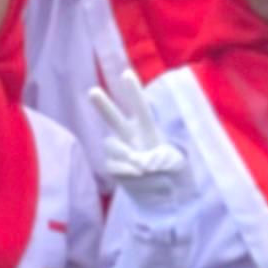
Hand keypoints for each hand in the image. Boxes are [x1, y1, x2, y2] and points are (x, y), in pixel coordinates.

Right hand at [89, 83, 193, 220]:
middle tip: (93, 91)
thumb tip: (140, 163)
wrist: (164, 193)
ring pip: (111, 145)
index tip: (126, 75)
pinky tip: (138, 174)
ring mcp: (119, 152)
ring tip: (141, 166)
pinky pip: (114, 166)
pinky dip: (127, 171)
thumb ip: (160, 158)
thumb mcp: (175, 160)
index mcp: (147, 127)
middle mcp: (129, 136)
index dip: (133, 92)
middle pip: (113, 118)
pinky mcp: (114, 168)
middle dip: (103, 105)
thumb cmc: (172, 170)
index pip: (140, 107)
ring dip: (123, 153)